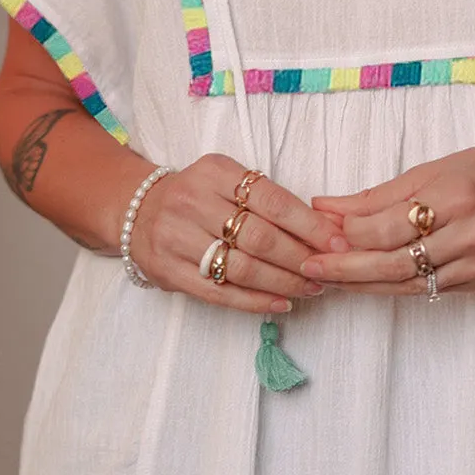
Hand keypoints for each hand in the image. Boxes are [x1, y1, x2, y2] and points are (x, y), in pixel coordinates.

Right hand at [130, 154, 349, 312]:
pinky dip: (254, 301)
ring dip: (283, 283)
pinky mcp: (168, 271)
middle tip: (327, 271)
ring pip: (242, 268)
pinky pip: (219, 292)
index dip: (310, 225)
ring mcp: (176, 238)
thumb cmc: (197, 196)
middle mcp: (192, 202)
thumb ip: (266, 198)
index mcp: (215, 172)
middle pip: (260, 238)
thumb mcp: (225, 179)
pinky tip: (280, 303)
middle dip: (301, 258)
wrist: (135, 210)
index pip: (273, 201)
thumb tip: (323, 228)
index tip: (338, 243)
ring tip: (311, 289)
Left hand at [306, 143, 474, 295]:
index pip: (391, 225)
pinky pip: (429, 289)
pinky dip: (394, 286)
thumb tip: (327, 207)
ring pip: (409, 283)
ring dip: (365, 283)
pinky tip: (368, 282)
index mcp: (457, 196)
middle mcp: (472, 233)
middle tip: (311, 266)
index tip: (322, 229)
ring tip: (331, 277)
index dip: (352, 231)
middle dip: (347, 267)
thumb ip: (379, 194)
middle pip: (396, 261)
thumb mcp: (434, 170)